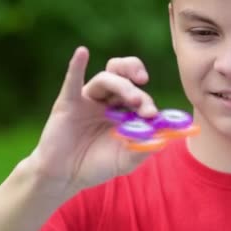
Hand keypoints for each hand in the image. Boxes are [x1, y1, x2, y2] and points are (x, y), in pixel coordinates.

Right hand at [26, 47, 158, 196]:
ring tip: (132, 98)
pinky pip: (73, 80)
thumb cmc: (97, 166)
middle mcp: (109, 101)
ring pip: (107, 79)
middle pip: (126, 79)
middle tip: (143, 104)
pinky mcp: (69, 102)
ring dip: (122, 85)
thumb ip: (144, 148)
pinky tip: (82, 53)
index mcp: (126, 112)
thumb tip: (164, 136)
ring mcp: (89, 100)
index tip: (153, 115)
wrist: (65, 177)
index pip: (142, 97)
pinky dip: (77, 65)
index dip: (148, 103)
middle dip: (137, 90)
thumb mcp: (126, 160)